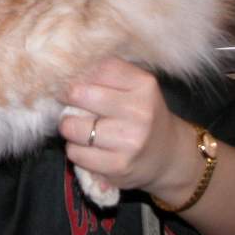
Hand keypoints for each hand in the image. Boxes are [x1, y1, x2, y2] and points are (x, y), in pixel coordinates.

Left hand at [58, 57, 193, 195]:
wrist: (168, 155)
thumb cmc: (141, 114)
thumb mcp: (135, 86)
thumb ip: (106, 74)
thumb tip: (66, 72)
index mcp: (143, 84)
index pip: (96, 69)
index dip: (79, 74)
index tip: (77, 82)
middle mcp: (139, 111)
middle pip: (78, 94)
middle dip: (68, 99)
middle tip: (74, 105)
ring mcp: (130, 140)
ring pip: (72, 126)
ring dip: (70, 127)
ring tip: (82, 128)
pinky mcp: (118, 166)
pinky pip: (76, 152)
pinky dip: (76, 149)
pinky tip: (90, 148)